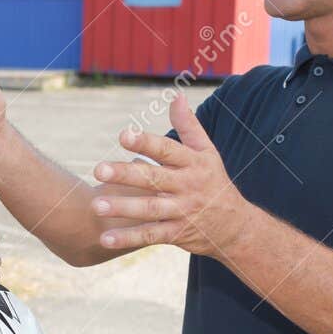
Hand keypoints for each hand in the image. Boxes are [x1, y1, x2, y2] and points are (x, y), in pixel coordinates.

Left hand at [89, 94, 255, 258]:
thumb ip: (189, 125)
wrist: (236, 226)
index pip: (167, 150)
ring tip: (96, 205)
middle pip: (153, 179)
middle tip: (98, 170)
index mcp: (192, 163)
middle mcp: (187, 186)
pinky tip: (105, 237)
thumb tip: (176, 95)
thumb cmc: (213, 181)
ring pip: (150, 209)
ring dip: (123, 208)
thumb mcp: (207, 152)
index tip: (123, 135)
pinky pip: (151, 235)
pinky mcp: (177, 233)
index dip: (145, 143)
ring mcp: (182, 211)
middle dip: (125, 175)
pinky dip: (128, 238)